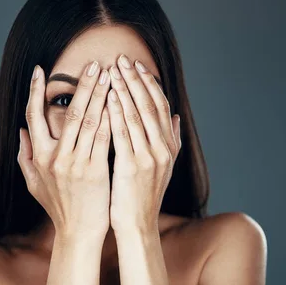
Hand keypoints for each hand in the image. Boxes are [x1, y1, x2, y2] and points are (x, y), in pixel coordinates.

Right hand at [18, 61, 112, 236]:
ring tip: (109, 75)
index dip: (34, 91)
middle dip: (83, 85)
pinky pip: (105, 138)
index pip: (33, 115)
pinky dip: (112, 118)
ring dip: (100, 95)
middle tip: (94, 63)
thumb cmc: (57, 206)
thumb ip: (25, 156)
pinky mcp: (96, 170)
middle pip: (70, 113)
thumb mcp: (33, 183)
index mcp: (39, 156)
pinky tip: (119, 102)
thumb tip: (21, 131)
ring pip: (90, 121)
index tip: (39, 70)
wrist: (78, 232)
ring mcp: (77, 163)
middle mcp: (56, 157)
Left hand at [107, 55, 180, 232]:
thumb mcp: (162, 167)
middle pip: (150, 105)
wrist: (137, 225)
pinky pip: (124, 133)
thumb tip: (176, 117)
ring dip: (124, 90)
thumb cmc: (143, 194)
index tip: (137, 66)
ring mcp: (150, 157)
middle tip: (122, 59)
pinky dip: (117, 113)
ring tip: (112, 70)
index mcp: (170, 146)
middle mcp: (163, 149)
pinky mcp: (133, 166)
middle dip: (135, 80)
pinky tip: (108, 97)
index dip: (149, 84)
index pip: (161, 106)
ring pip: (138, 115)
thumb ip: (171, 140)